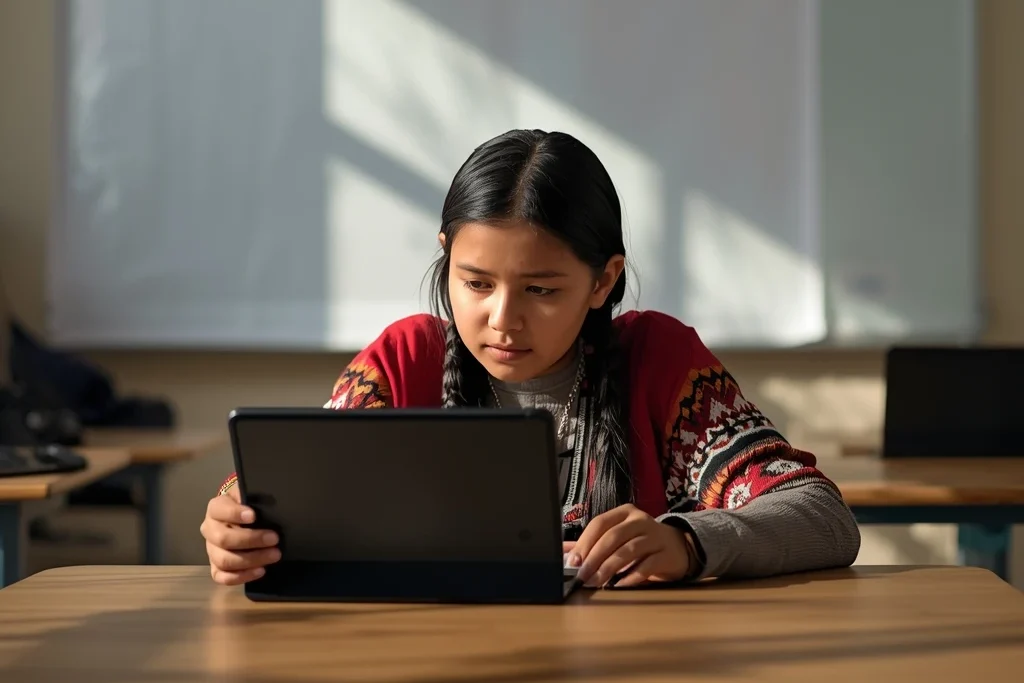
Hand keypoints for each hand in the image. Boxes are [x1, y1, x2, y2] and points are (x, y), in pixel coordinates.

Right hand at [200, 485, 280, 584]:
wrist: (240, 519)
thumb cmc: (248, 506)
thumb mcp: (250, 496)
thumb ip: (254, 496)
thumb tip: (267, 502)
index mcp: (215, 509)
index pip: (220, 510)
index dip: (235, 514)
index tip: (254, 516)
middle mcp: (209, 529)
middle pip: (224, 539)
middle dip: (251, 540)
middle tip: (274, 539)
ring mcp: (211, 550)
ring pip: (224, 560)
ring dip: (251, 560)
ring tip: (274, 555)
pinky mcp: (216, 567)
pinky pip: (222, 577)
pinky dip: (241, 576)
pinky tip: (260, 571)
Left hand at [563, 504, 690, 587]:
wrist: (678, 547)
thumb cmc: (641, 542)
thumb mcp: (618, 537)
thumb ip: (591, 544)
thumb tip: (562, 554)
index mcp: (624, 513)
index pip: (600, 523)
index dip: (585, 542)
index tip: (573, 562)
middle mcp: (640, 520)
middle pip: (613, 537)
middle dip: (594, 558)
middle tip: (582, 576)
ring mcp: (655, 536)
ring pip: (628, 550)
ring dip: (609, 568)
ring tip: (597, 582)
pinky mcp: (667, 554)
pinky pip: (647, 565)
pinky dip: (631, 577)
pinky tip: (619, 586)